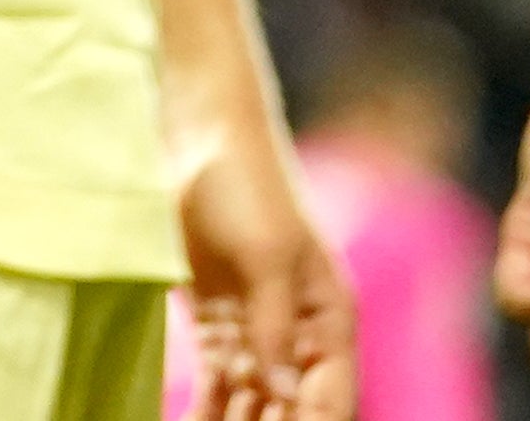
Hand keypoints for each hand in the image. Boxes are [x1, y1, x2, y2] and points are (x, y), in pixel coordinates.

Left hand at [176, 128, 356, 420]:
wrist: (199, 137)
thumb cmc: (247, 182)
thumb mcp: (267, 252)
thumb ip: (274, 324)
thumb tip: (281, 391)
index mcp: (330, 320)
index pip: (330, 402)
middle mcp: (300, 337)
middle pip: (290, 413)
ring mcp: (258, 335)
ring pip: (253, 410)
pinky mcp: (219, 330)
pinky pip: (217, 391)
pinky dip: (205, 417)